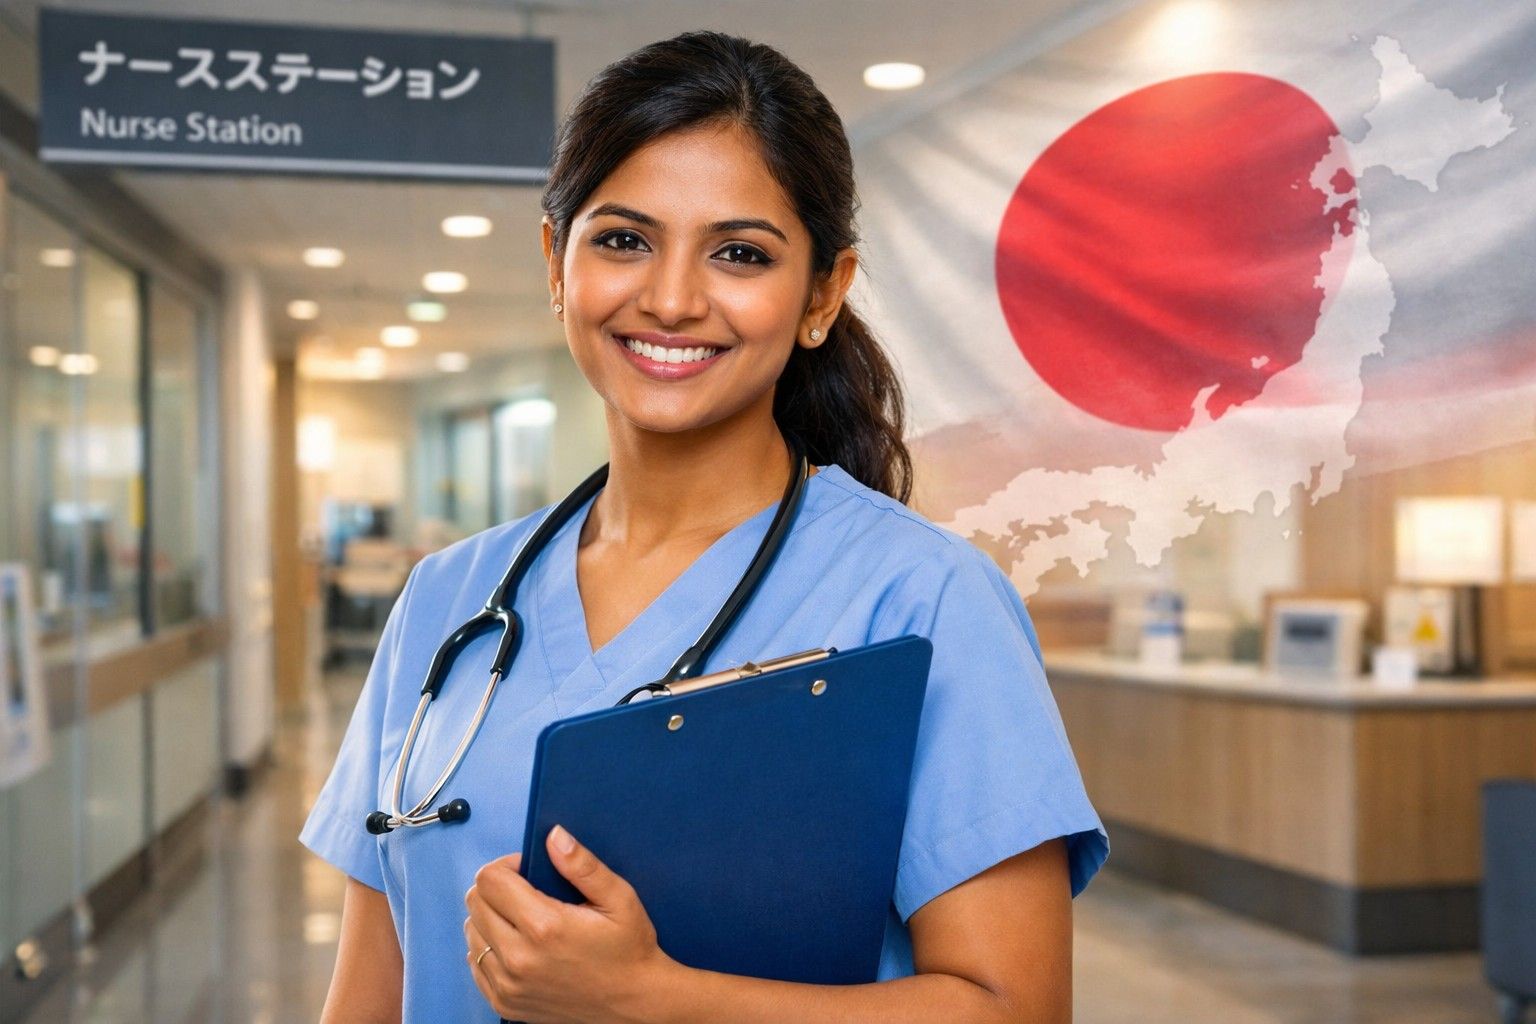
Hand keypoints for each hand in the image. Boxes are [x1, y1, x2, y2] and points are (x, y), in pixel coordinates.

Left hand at [464, 825, 677, 1022]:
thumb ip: (583, 866)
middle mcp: (519, 959)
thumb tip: (554, 836)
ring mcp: (508, 986)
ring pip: (472, 932)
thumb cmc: (630, 949)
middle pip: (475, 902)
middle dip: (496, 887)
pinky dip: (489, 947)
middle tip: (526, 890)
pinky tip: (517, 944)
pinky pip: (475, 963)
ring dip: (491, 917)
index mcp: (544, 927)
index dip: (507, 865)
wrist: (634, 1005)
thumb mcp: (619, 899)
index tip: (528, 869)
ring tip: (523, 918)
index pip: (490, 880)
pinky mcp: (505, 1004)